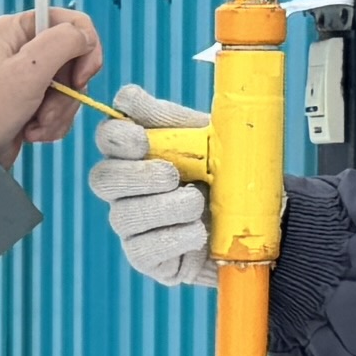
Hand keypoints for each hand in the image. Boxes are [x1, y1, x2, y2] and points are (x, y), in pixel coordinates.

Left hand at [0, 4, 104, 152]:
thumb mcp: (29, 69)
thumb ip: (64, 42)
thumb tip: (87, 36)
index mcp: (19, 28)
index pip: (72, 23)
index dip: (85, 50)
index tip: (80, 78)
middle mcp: (24, 47)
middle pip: (74, 60)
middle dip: (66, 93)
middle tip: (46, 109)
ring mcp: (29, 74)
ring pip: (70, 88)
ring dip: (58, 112)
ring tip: (34, 124)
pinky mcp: (33, 98)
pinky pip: (61, 107)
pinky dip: (52, 123)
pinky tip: (31, 131)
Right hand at [86, 84, 213, 285]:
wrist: (253, 221)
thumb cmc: (223, 174)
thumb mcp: (205, 139)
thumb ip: (168, 119)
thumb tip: (127, 98)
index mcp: (136, 153)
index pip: (107, 138)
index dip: (116, 137)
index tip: (140, 138)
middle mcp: (124, 190)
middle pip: (103, 179)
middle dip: (137, 176)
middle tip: (172, 176)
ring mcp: (131, 226)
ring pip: (125, 215)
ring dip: (166, 208)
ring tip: (197, 204)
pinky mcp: (145, 257)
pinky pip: (144, 249)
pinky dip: (176, 238)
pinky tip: (199, 231)